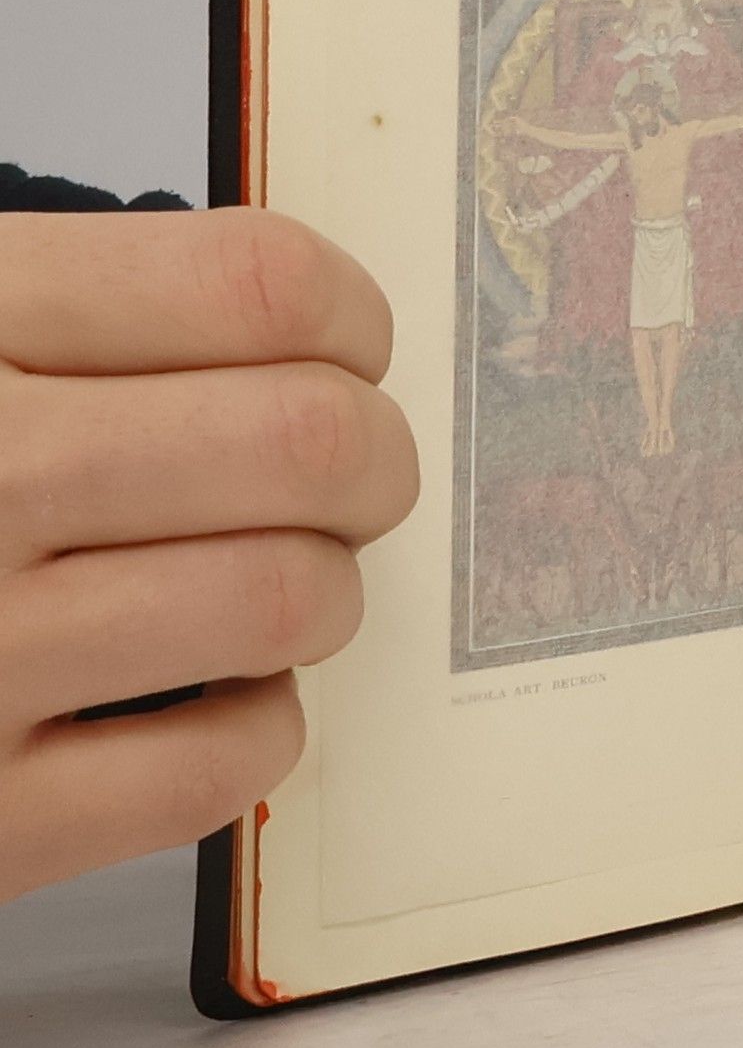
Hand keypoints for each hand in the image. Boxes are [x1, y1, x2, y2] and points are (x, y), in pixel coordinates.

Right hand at [0, 209, 418, 901]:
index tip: (350, 345)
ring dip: (324, 589)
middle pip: (308, 441)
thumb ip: (64, 313)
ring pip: (289, 597)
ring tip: (275, 578)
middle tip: (355, 471)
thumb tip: (290, 317)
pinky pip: (221, 763)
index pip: (252, 284)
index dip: (347, 313)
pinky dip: (259, 725)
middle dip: (373, 458)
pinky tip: (208, 693)